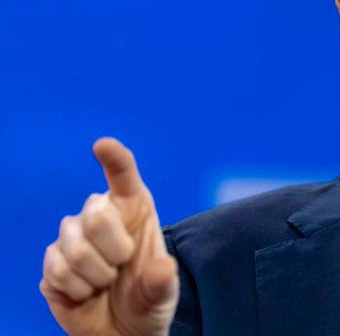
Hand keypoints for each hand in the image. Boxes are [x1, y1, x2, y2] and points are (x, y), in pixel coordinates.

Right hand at [39, 138, 178, 335]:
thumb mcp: (164, 294)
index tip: (103, 145)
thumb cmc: (147, 300)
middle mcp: (100, 216)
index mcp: (134, 210)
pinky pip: (58, 271)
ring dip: (96, 276)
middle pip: (95, 215)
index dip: (114, 159)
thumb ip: (163, 282)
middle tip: (123, 266)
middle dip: (114, 250)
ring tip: (106, 283)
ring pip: (76, 248)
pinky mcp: (52, 261)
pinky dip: (77, 290)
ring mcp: (72, 237)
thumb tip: (163, 268)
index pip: (124, 177)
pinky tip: (86, 292)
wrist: (121, 330)